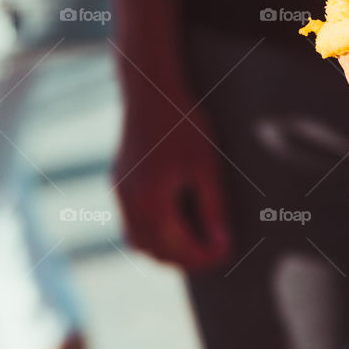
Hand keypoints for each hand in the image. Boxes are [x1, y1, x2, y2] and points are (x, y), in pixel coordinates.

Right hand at [113, 84, 231, 269]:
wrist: (151, 90)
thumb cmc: (184, 124)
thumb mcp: (206, 167)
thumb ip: (212, 209)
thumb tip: (221, 243)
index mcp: (151, 203)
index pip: (178, 248)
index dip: (205, 256)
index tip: (228, 252)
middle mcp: (129, 203)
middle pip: (155, 251)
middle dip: (186, 258)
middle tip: (216, 252)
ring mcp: (120, 192)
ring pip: (139, 240)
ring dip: (166, 249)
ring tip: (198, 243)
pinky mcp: (119, 181)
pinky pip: (133, 222)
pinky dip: (154, 232)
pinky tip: (177, 222)